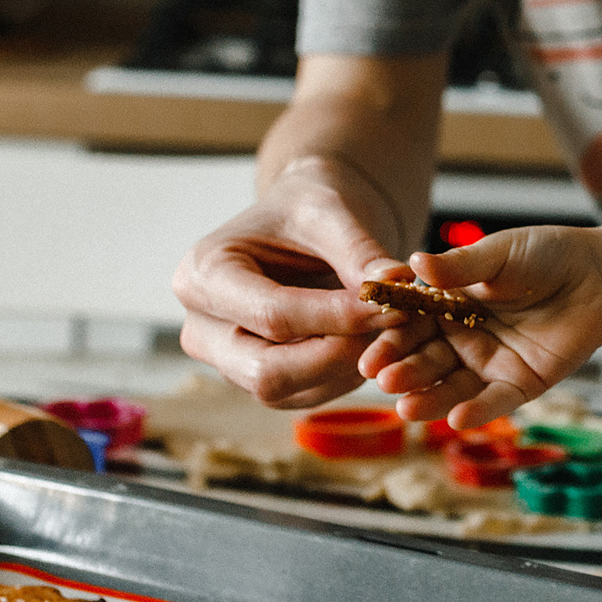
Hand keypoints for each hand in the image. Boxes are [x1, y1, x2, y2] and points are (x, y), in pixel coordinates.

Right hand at [171, 157, 404, 408]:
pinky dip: (349, 373)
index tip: (396, 307)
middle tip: (397, 325)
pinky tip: (376, 339)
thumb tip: (399, 287)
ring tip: (395, 326)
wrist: (300, 221)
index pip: (272, 315)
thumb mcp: (332, 213)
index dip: (339, 318)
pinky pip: (307, 394)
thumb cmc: (306, 207)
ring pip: (291, 390)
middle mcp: (202, 328)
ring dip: (351, 366)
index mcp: (203, 275)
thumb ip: (361, 254)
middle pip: (269, 371)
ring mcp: (227, 362)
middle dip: (341, 353)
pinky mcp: (258, 381)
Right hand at [359, 228, 601, 427]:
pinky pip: (495, 402)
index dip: (390, 340)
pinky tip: (457, 418)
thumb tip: (412, 261)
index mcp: (447, 305)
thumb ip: (459, 266)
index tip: (369, 354)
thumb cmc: (544, 255)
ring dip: (430, 399)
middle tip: (382, 381)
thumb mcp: (498, 254)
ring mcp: (489, 364)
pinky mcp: (520, 384)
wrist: (599, 274)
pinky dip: (476, 411)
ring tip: (406, 409)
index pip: (411, 326)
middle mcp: (461, 338)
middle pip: (426, 360)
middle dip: (404, 372)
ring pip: (453, 387)